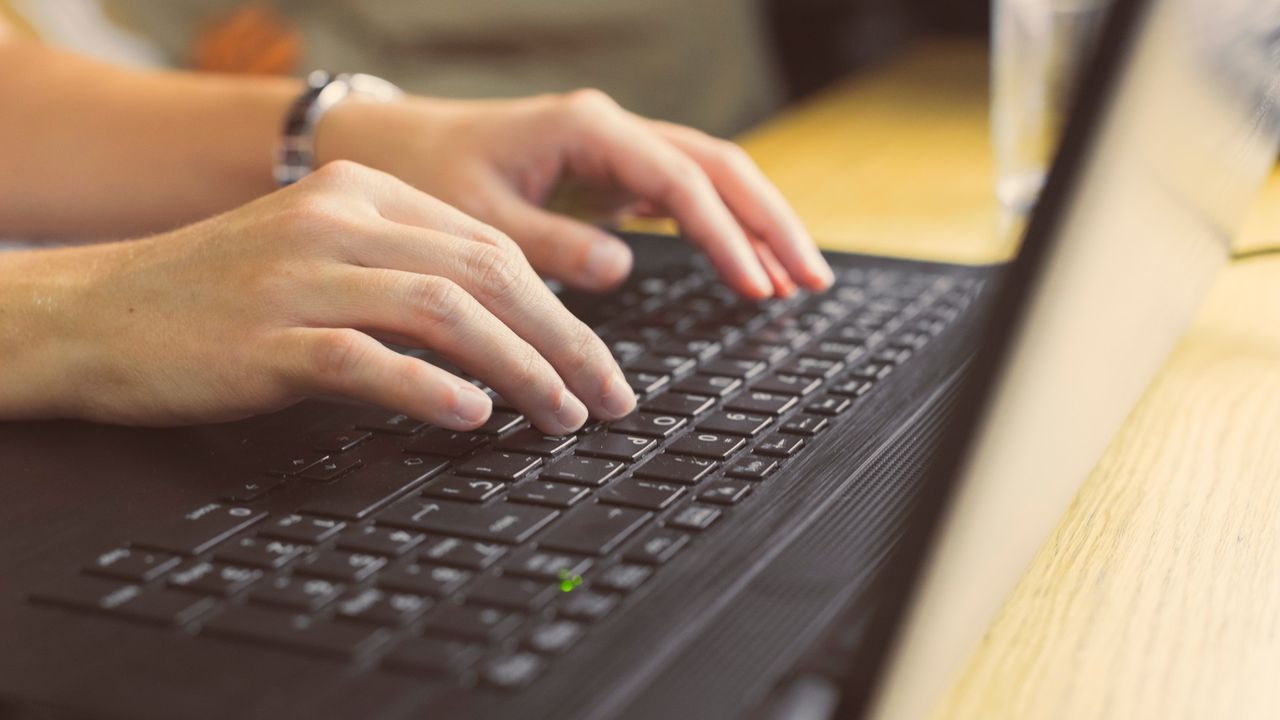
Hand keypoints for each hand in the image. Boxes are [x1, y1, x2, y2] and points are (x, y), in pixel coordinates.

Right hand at [3, 162, 634, 430]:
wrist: (93, 313)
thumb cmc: (214, 300)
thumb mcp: (318, 261)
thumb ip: (402, 280)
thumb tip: (502, 343)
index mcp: (361, 196)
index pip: (491, 246)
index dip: (560, 307)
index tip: (597, 361)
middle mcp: (338, 222)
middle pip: (485, 274)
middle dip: (563, 341)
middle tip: (607, 397)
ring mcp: (301, 277)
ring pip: (444, 311)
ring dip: (520, 367)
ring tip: (560, 415)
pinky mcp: (265, 338)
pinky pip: (366, 358)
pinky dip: (429, 388)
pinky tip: (473, 416)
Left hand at [316, 89, 834, 297]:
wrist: (394, 149)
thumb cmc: (429, 177)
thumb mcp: (480, 220)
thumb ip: (550, 245)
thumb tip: (619, 268)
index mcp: (586, 130)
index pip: (679, 179)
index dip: (724, 233)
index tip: (753, 283)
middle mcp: (612, 132)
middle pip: (718, 166)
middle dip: (769, 222)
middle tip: (810, 279)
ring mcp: (617, 152)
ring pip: (711, 177)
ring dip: (756, 224)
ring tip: (797, 278)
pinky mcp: (612, 176)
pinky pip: (684, 196)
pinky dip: (720, 229)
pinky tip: (747, 264)